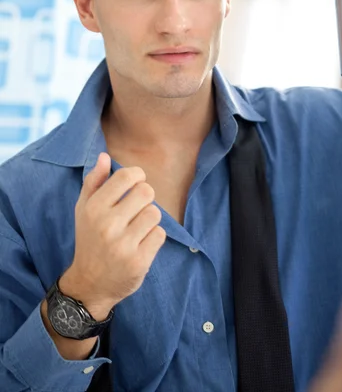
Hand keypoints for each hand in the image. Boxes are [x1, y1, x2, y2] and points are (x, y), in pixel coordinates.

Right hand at [60, 153, 165, 318]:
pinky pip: (160, 234)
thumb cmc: (89, 239)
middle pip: (146, 192)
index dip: (137, 175)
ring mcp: (123, 244)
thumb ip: (94, 181)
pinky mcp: (139, 261)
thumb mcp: (83, 209)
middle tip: (137, 208)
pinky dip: (154, 237)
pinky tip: (141, 243)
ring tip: (137, 228)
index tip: (135, 183)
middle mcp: (107, 225)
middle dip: (145, 197)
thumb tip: (104, 156)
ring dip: (149, 219)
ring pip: (155, 213)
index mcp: (94, 208)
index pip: (127, 176)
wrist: (89, 284)